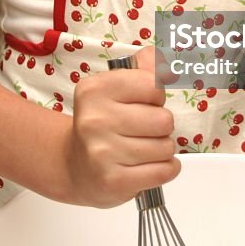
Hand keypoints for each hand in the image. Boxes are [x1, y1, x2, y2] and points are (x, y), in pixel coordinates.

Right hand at [63, 45, 179, 206]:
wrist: (75, 166)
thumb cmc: (105, 121)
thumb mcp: (117, 85)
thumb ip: (146, 65)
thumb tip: (168, 64)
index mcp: (95, 89)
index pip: (154, 86)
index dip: (156, 96)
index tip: (142, 103)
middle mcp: (95, 119)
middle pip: (164, 120)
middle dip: (161, 126)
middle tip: (143, 130)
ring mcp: (102, 153)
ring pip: (166, 147)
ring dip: (162, 149)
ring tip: (142, 149)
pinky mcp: (113, 181)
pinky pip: (164, 171)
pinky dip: (165, 169)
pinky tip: (148, 166)